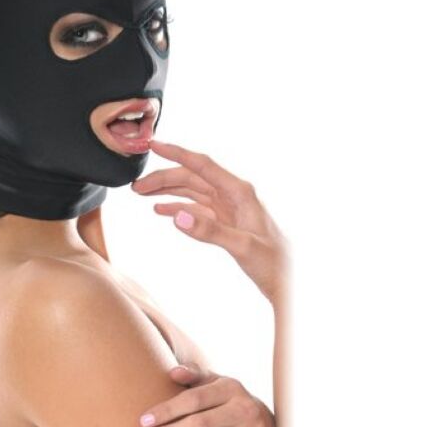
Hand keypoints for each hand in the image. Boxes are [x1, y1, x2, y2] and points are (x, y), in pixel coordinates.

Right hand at [131, 139, 289, 305]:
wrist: (291, 281)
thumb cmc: (276, 263)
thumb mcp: (243, 247)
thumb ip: (210, 231)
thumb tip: (177, 215)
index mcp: (239, 192)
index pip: (202, 165)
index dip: (177, 153)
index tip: (153, 145)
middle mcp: (232, 195)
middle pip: (191, 178)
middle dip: (163, 178)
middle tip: (135, 187)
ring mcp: (227, 208)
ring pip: (190, 191)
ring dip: (166, 191)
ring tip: (141, 194)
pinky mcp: (224, 222)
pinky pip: (195, 208)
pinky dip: (177, 207)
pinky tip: (161, 211)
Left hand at [136, 361, 275, 426]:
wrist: (270, 422)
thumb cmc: (228, 401)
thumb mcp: (214, 383)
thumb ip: (193, 375)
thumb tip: (172, 372)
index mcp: (229, 387)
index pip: (193, 399)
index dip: (167, 410)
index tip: (143, 422)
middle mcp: (244, 408)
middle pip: (200, 424)